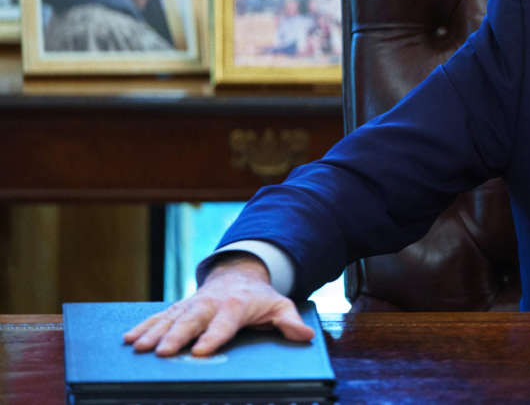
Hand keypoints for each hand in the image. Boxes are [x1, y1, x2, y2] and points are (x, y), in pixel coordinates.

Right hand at [123, 254, 313, 356]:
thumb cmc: (260, 297)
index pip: (224, 323)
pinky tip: (128, 339)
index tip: (200, 351)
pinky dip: (144, 326)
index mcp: (236, 306)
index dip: (213, 337)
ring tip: (138, 347)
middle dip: (176, 335)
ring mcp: (193, 304)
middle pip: (192, 320)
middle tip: (161, 352)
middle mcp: (211, 304)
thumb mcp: (280, 305)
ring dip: (154, 332)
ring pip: (171, 318)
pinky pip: (160, 316)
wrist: (240, 273)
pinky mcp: (181, 307)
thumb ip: (290, 320)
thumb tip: (305, 335)